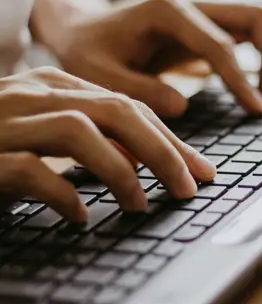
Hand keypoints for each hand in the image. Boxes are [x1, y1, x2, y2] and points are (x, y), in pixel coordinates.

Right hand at [0, 67, 215, 220]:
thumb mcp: (53, 133)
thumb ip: (94, 138)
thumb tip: (141, 162)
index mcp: (59, 86)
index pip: (130, 108)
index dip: (171, 140)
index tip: (199, 170)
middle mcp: (37, 95)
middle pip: (117, 112)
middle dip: (162, 151)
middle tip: (188, 187)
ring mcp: (7, 121)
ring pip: (79, 131)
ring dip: (120, 171)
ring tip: (140, 204)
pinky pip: (28, 169)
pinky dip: (62, 193)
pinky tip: (80, 216)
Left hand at [46, 0, 261, 117]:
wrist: (83, 30)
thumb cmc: (89, 51)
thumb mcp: (101, 75)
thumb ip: (141, 90)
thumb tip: (183, 106)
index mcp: (168, 12)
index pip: (220, 44)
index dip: (241, 80)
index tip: (256, 109)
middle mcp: (192, 5)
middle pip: (258, 15)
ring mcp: (201, 12)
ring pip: (259, 19)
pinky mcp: (204, 26)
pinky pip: (245, 33)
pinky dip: (259, 56)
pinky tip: (251, 86)